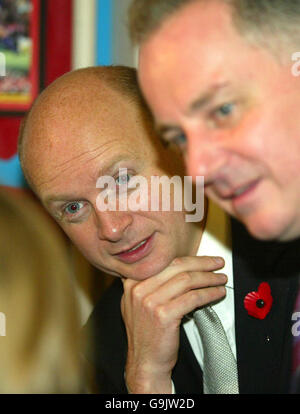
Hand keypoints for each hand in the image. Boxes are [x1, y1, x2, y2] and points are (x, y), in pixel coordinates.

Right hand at [121, 256, 226, 393]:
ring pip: (187, 280)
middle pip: (177, 267)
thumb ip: (150, 285)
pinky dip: (209, 294)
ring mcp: (149, 301)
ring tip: (220, 279)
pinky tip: (216, 294)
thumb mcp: (139, 304)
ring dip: (209, 278)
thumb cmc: (147, 334)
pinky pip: (192, 298)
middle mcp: (138, 289)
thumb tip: (179, 269)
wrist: (145, 362)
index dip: (189, 259)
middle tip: (217, 263)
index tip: (204, 260)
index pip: (165, 262)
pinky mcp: (163, 314)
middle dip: (202, 263)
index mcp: (132, 282)